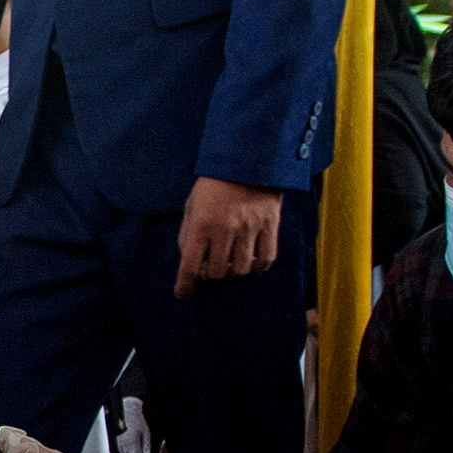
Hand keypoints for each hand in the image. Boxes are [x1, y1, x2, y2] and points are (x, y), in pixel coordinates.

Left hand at [173, 177, 283, 298]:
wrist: (249, 158)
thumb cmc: (215, 183)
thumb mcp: (192, 204)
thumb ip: (188, 232)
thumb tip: (188, 258)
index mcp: (201, 224)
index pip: (190, 264)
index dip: (185, 284)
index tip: (182, 293)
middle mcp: (225, 230)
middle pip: (217, 272)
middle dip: (210, 274)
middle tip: (210, 266)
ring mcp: (250, 229)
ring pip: (241, 269)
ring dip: (233, 271)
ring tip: (231, 262)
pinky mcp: (270, 226)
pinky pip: (266, 259)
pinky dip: (258, 267)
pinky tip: (252, 263)